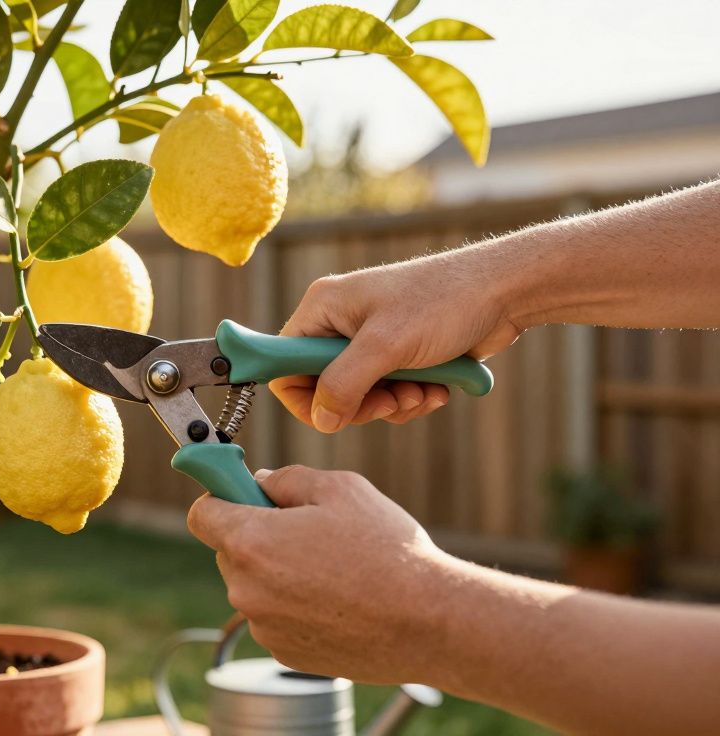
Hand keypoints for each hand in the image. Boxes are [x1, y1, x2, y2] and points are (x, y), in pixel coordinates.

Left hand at [186, 465, 453, 684]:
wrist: (430, 622)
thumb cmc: (388, 551)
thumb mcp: (340, 488)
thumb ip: (287, 479)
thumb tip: (258, 482)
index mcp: (251, 542)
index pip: (201, 514)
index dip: (220, 497)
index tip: (239, 492)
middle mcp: (246, 588)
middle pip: (229, 551)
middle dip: (256, 535)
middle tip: (306, 530)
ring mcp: (263, 626)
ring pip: (254, 586)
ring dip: (278, 573)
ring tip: (334, 569)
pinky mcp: (284, 653)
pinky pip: (275, 617)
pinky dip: (295, 606)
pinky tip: (338, 600)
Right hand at [273, 253, 522, 432]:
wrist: (504, 292)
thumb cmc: (443, 302)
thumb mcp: (386, 346)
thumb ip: (345, 385)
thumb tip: (322, 420)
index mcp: (323, 309)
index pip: (284, 363)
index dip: (303, 396)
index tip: (333, 413)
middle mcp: (340, 324)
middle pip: (324, 388)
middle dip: (360, 404)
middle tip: (390, 402)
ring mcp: (370, 341)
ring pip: (359, 397)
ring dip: (392, 405)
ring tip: (422, 392)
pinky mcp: (399, 355)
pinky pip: (388, 394)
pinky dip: (412, 399)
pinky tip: (438, 389)